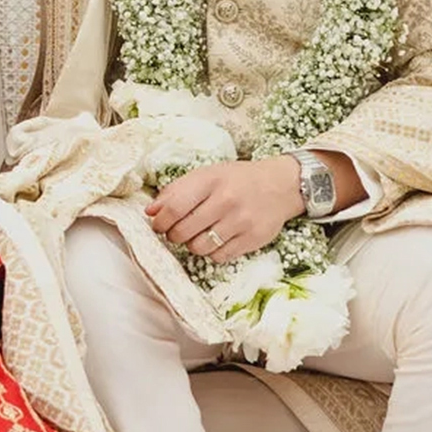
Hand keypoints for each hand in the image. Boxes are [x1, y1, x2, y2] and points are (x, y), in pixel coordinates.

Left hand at [146, 156, 304, 263]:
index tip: (158, 225)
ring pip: (199, 248)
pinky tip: (216, 240)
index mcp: (210, 180)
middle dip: (173, 235)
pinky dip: (212, 253)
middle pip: (183, 231)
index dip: (160, 222)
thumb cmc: (237, 179)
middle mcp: (226, 201)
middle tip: (176, 232)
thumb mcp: (206, 175)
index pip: (174, 208)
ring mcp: (241, 222)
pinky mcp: (252, 240)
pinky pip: (219, 257)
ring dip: (191, 245)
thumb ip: (176, 191)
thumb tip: (150, 212)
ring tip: (196, 235)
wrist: (281, 185)